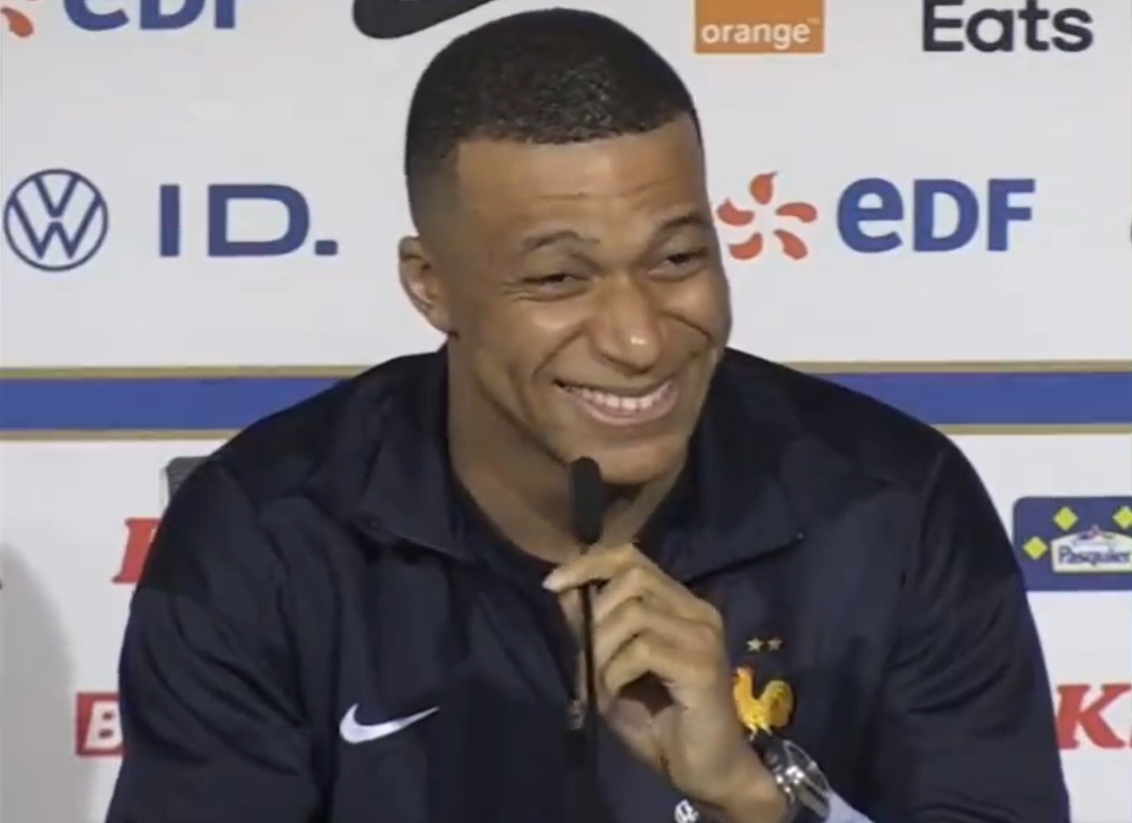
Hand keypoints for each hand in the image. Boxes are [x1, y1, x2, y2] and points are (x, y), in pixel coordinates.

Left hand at [544, 545, 784, 820]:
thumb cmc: (660, 724)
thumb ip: (593, 630)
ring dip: (602, 647)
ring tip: (601, 681)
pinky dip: (615, 672)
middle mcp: (697, 611)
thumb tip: (561, 590)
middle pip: (633, 575)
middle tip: (585, 655)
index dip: (589, 562)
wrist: (708, 772)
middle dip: (595, 612)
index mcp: (680, 605)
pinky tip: (615, 695)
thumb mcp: (612, 670)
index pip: (631, 557)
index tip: (552, 584)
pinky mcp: (702, 665)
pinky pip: (642, 649)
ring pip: (634, 612)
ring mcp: (704, 636)